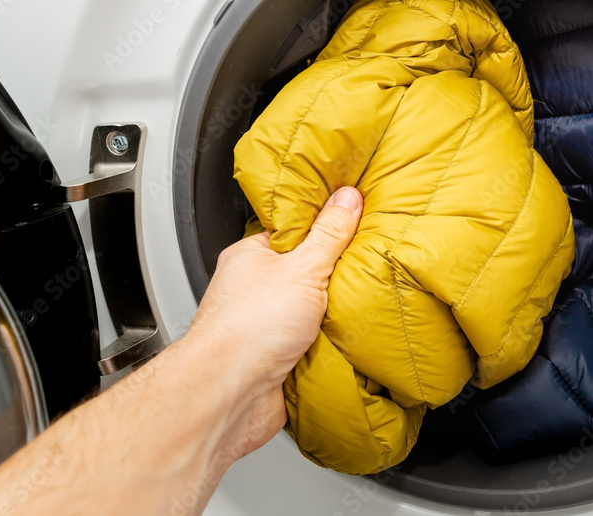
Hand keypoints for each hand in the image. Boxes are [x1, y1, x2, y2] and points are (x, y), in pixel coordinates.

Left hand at [184, 186, 362, 459]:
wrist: (230, 394)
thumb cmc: (247, 328)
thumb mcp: (302, 268)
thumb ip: (328, 234)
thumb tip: (346, 199)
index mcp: (250, 257)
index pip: (292, 233)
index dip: (323, 228)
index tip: (353, 223)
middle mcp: (253, 291)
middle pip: (305, 274)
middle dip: (333, 277)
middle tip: (363, 269)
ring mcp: (264, 328)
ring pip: (310, 314)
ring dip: (333, 316)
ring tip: (360, 306)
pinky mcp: (277, 361)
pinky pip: (313, 346)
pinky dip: (330, 346)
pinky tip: (348, 341)